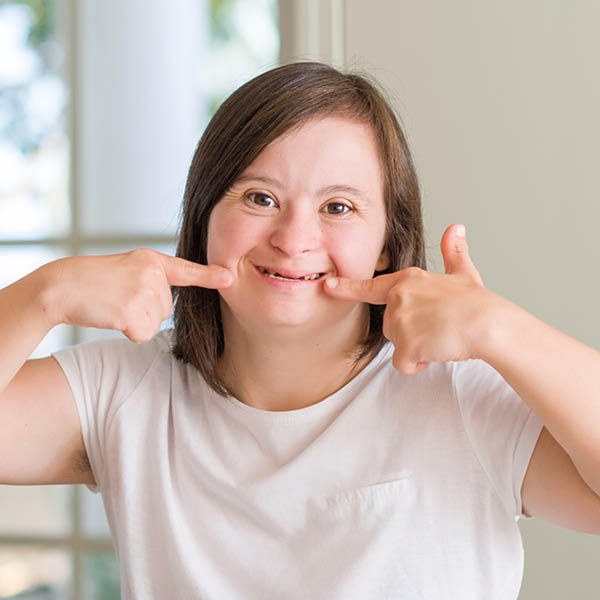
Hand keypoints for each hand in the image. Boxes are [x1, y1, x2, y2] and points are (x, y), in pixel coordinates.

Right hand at [43, 249, 232, 342]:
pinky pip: (143, 334)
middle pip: (166, 308)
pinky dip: (129, 332)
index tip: (229, 277)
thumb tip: (167, 305)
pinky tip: (112, 316)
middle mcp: (151, 273)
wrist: (61, 286)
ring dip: (136, 321)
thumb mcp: (126, 269)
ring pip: (155, 322)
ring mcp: (143, 291)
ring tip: (113, 305)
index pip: (185, 270)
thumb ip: (151, 280)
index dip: (208, 275)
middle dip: (145, 310)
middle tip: (119, 298)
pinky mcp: (133, 310)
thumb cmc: (92, 281)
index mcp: (150, 260)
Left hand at [324, 224, 500, 373]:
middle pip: (389, 326)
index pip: (369, 287)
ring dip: (416, 348)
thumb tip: (456, 228)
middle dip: (410, 333)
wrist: (489, 324)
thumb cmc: (477, 302)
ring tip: (440, 337)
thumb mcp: (463, 273)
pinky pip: (402, 363)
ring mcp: (400, 320)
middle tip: (437, 327)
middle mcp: (398, 297)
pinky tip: (437, 351)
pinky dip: (417, 364)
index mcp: (407, 280)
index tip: (327, 286)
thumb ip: (454, 253)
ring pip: (397, 345)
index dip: (346, 288)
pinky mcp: (405, 344)